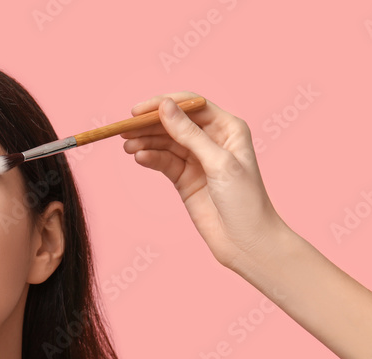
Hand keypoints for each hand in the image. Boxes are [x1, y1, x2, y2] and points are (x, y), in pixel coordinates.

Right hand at [121, 91, 288, 270]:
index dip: (164, 104)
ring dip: (146, 142)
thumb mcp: (218, 162)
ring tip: (127, 147)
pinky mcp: (185, 179)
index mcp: (228, 128)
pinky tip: (140, 157)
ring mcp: (197, 160)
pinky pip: (164, 162)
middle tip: (124, 129)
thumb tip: (165, 106)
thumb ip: (189, 134)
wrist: (246, 242)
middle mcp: (213, 140)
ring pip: (166, 142)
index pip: (191, 105)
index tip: (138, 111)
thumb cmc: (244, 200)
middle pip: (174, 123)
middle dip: (149, 125)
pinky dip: (151, 158)